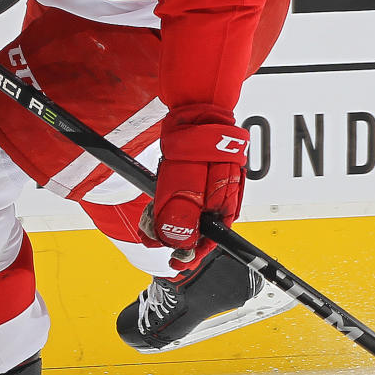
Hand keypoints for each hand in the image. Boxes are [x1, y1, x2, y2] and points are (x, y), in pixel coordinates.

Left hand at [150, 106, 248, 268]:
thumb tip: (179, 245)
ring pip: (186, 217)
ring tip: (149, 216)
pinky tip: (156, 202)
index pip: (210, 242)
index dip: (191, 254)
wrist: (196, 112)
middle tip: (150, 233)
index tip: (174, 262)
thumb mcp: (185, 185)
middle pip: (196, 232)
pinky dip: (167, 205)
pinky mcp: (197, 181)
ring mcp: (208, 190)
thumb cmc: (197, 145)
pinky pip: (182, 201)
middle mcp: (219, 202)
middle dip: (172, 237)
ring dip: (166, 221)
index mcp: (224, 207)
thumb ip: (183, 216)